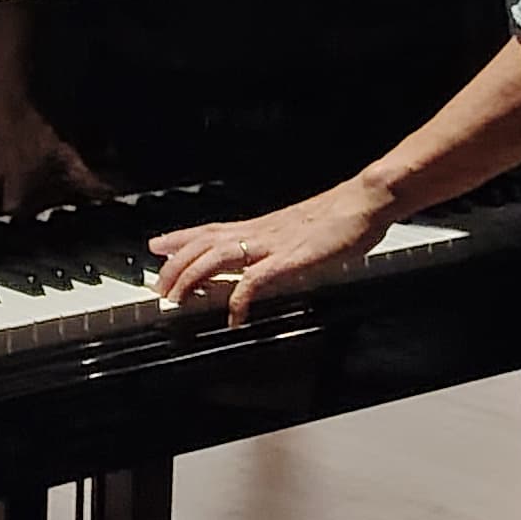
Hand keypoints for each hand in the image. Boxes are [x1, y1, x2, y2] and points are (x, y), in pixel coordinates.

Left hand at [151, 180, 391, 322]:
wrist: (363, 202)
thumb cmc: (339, 218)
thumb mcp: (299, 231)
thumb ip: (278, 243)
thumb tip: (268, 257)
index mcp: (261, 226)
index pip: (210, 229)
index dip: (180, 237)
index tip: (157, 245)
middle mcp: (260, 232)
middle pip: (204, 243)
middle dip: (176, 264)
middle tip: (159, 287)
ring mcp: (273, 244)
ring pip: (218, 256)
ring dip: (193, 278)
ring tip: (178, 299)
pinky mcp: (291, 258)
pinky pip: (256, 279)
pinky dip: (239, 298)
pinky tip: (233, 317)